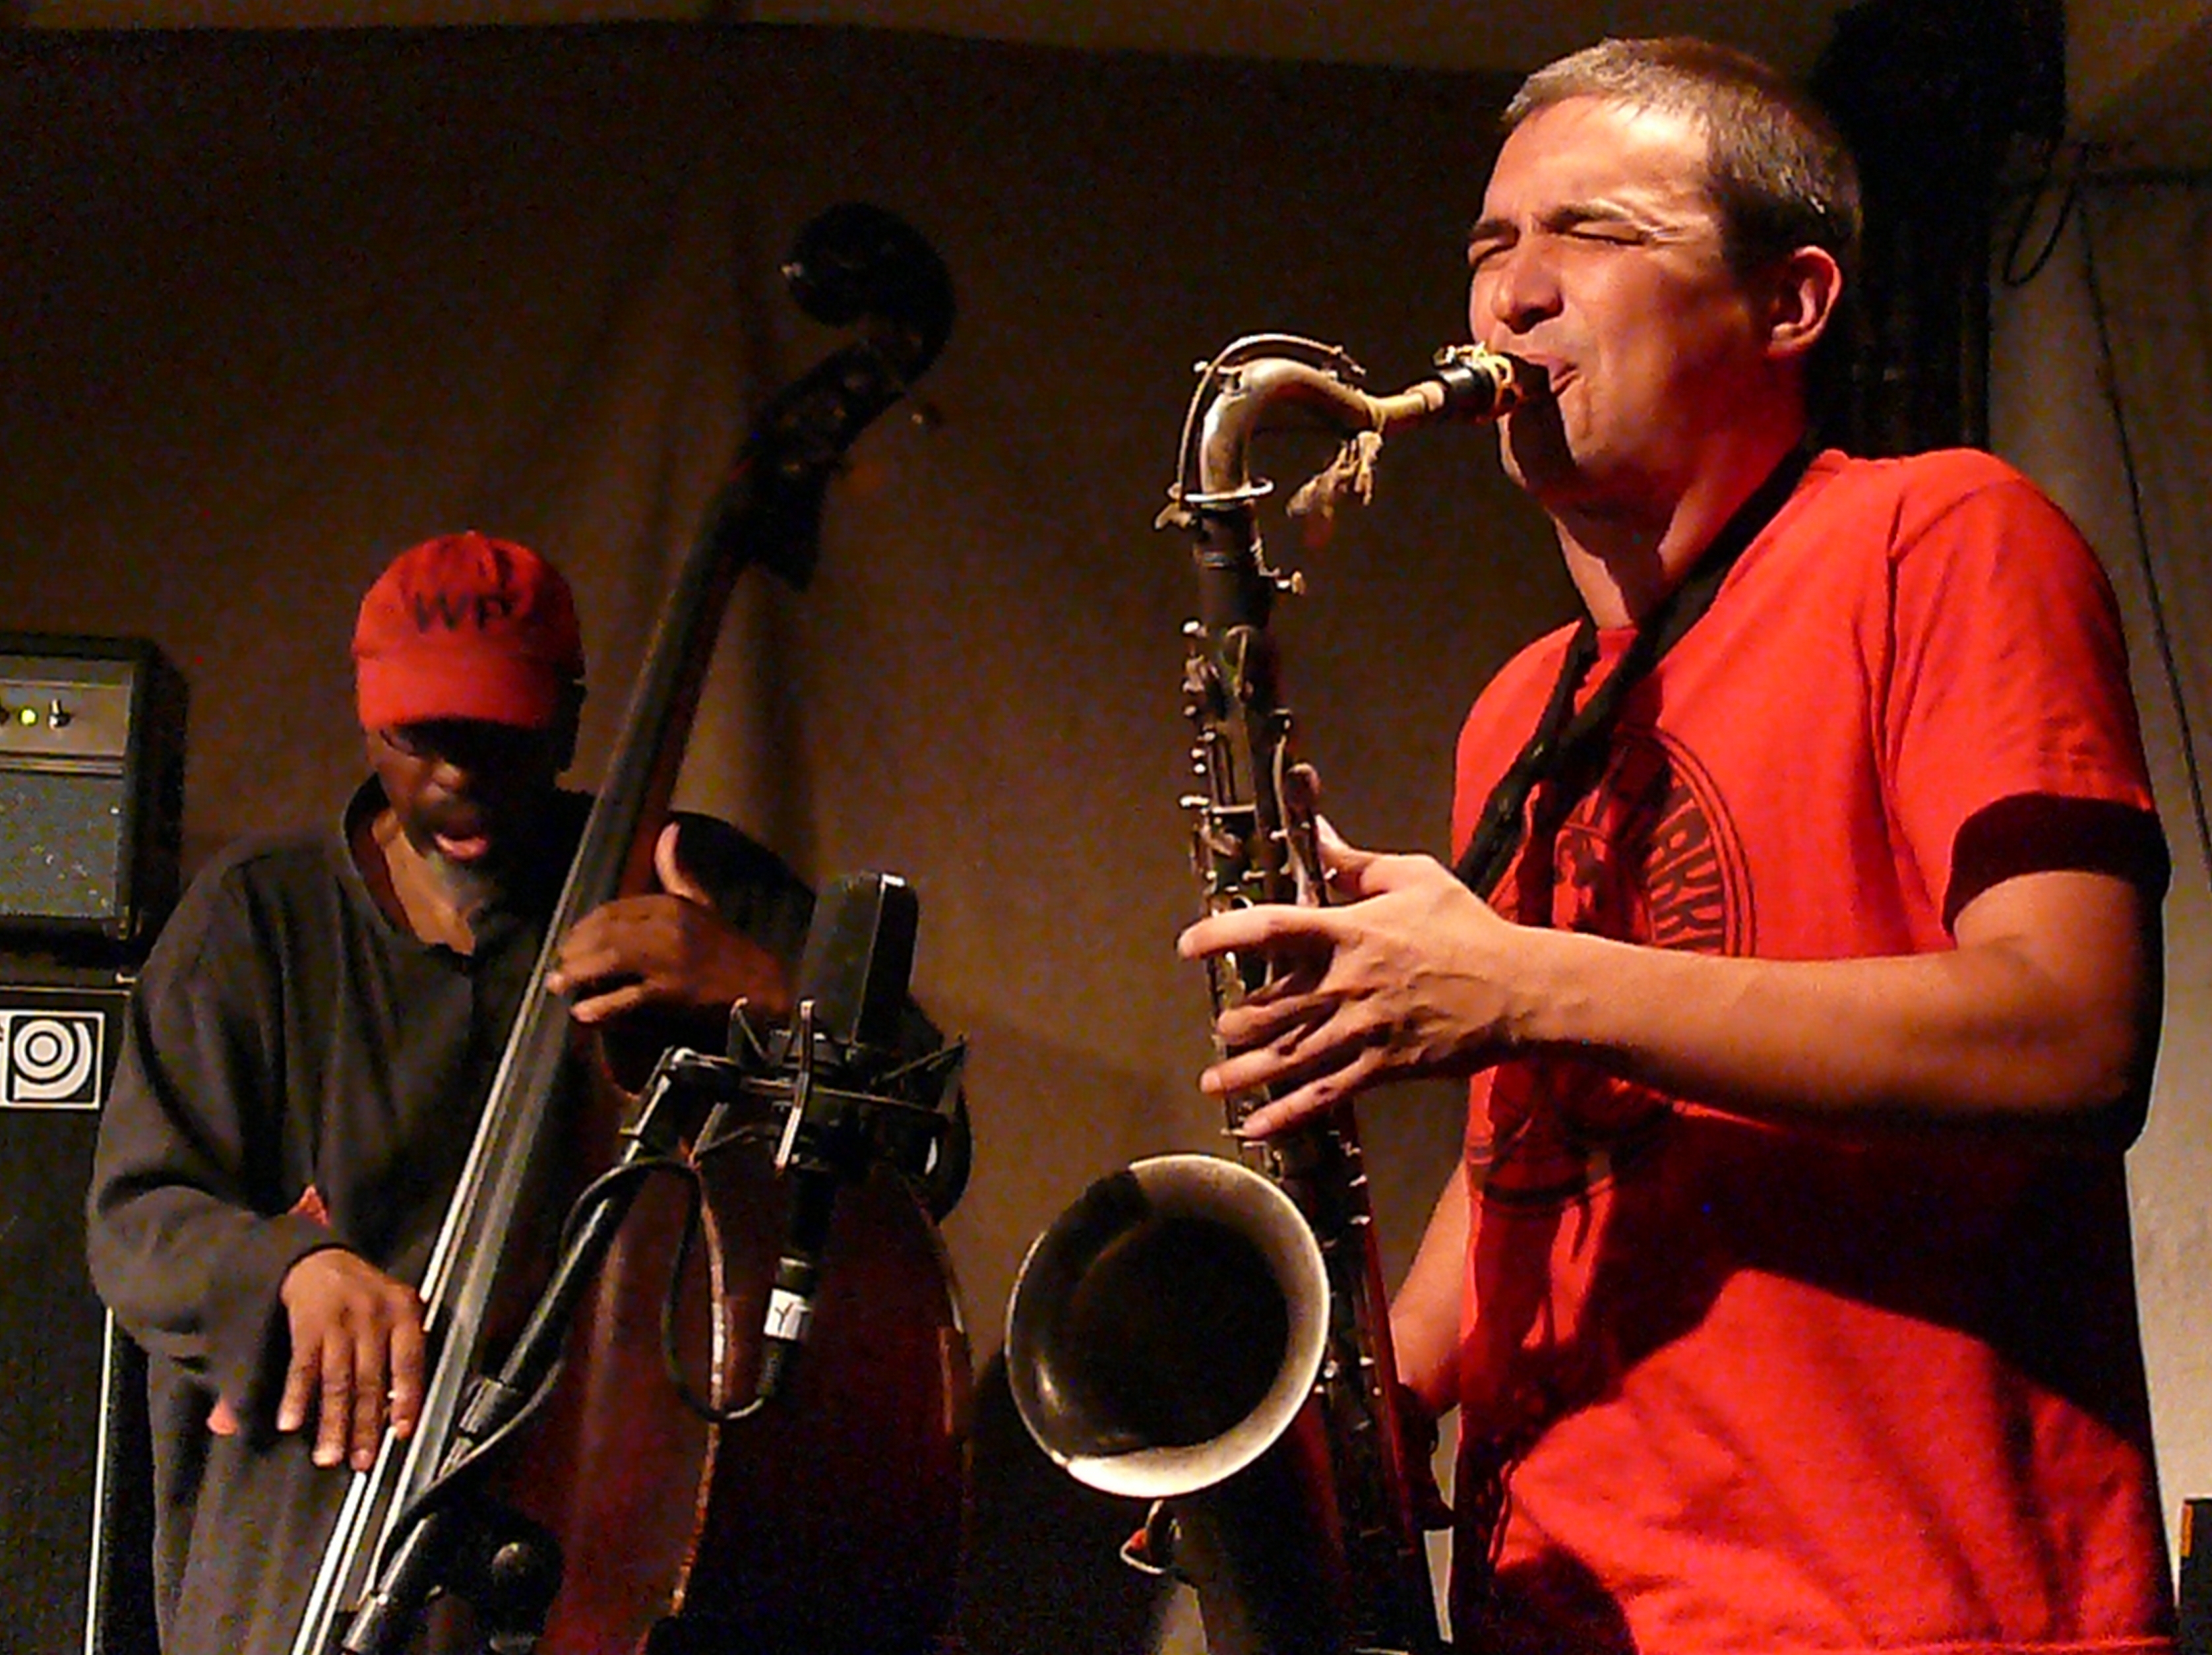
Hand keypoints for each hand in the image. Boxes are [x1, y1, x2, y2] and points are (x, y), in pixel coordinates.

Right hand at [277, 1248, 426, 1469]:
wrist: (320, 1257)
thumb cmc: (364, 1294)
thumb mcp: (393, 1310)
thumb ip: (401, 1355)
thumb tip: (403, 1409)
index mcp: (404, 1314)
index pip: (410, 1363)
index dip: (407, 1400)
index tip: (401, 1432)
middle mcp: (374, 1318)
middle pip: (371, 1380)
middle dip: (364, 1426)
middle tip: (360, 1461)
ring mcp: (340, 1322)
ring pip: (338, 1380)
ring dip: (332, 1422)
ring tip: (328, 1455)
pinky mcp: (307, 1326)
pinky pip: (302, 1368)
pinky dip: (296, 1397)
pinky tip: (291, 1422)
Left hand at [548, 822, 791, 1024]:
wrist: (761, 986)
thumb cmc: (725, 946)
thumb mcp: (702, 902)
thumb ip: (676, 870)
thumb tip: (668, 829)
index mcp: (672, 904)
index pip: (614, 909)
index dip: (585, 926)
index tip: (571, 940)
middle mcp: (669, 927)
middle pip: (606, 933)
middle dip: (576, 949)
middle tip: (559, 964)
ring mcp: (670, 959)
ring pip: (611, 960)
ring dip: (579, 973)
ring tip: (559, 984)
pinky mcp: (673, 991)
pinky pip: (628, 996)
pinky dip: (603, 1005)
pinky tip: (584, 1011)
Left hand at [1176, 820, 1522, 1134]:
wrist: (1517, 990)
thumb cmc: (1467, 929)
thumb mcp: (1414, 877)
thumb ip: (1355, 862)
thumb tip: (1317, 834)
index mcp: (1348, 931)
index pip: (1269, 929)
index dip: (1221, 935)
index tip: (1190, 945)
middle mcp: (1344, 984)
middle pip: (1268, 1007)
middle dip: (1236, 1020)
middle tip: (1221, 1026)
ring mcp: (1360, 1031)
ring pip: (1285, 1057)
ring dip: (1243, 1073)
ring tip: (1212, 1081)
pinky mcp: (1379, 1068)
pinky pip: (1322, 1095)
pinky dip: (1285, 1114)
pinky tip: (1254, 1126)